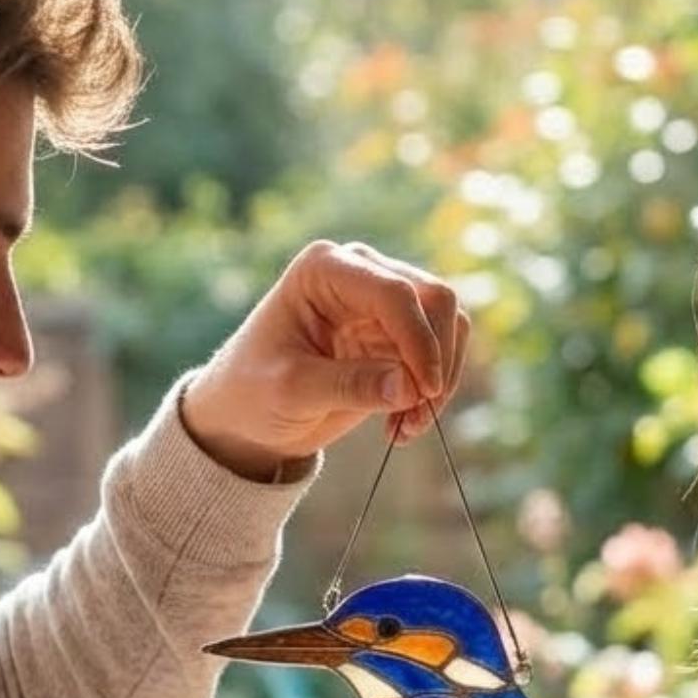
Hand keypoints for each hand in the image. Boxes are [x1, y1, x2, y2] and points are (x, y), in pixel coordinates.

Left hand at [179, 240, 470, 478]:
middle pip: (435, 300)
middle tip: (416, 418)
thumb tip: (410, 387)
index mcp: (325, 269)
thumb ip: (349, 385)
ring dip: (440, 380)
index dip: (419, 341)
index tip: (423, 393)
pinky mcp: (397, 336)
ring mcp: (384, 303)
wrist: (248, 413)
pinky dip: (433, 392)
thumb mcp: (291, 392)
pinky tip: (403, 425)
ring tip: (407, 427)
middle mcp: (361, 274)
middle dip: (436, 361)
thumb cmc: (253, 392)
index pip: (394, 293)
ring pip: (449, 326)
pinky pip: (440, 355)